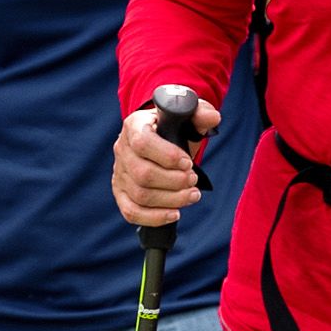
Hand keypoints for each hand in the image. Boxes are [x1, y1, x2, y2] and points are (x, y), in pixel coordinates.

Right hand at [109, 106, 205, 227]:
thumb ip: (201, 113)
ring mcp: (119, 173)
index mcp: (134, 126)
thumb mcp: (189, 115)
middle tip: (193, 179)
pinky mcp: (121, 193)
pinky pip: (131, 211)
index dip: (167, 156)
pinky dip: (155, 217)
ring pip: (140, 195)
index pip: (142, 143)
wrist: (163, 140)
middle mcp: (122, 149)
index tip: (188, 162)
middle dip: (174, 181)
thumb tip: (212, 118)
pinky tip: (175, 213)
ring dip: (172, 199)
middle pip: (142, 174)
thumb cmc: (176, 127)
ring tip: (192, 195)